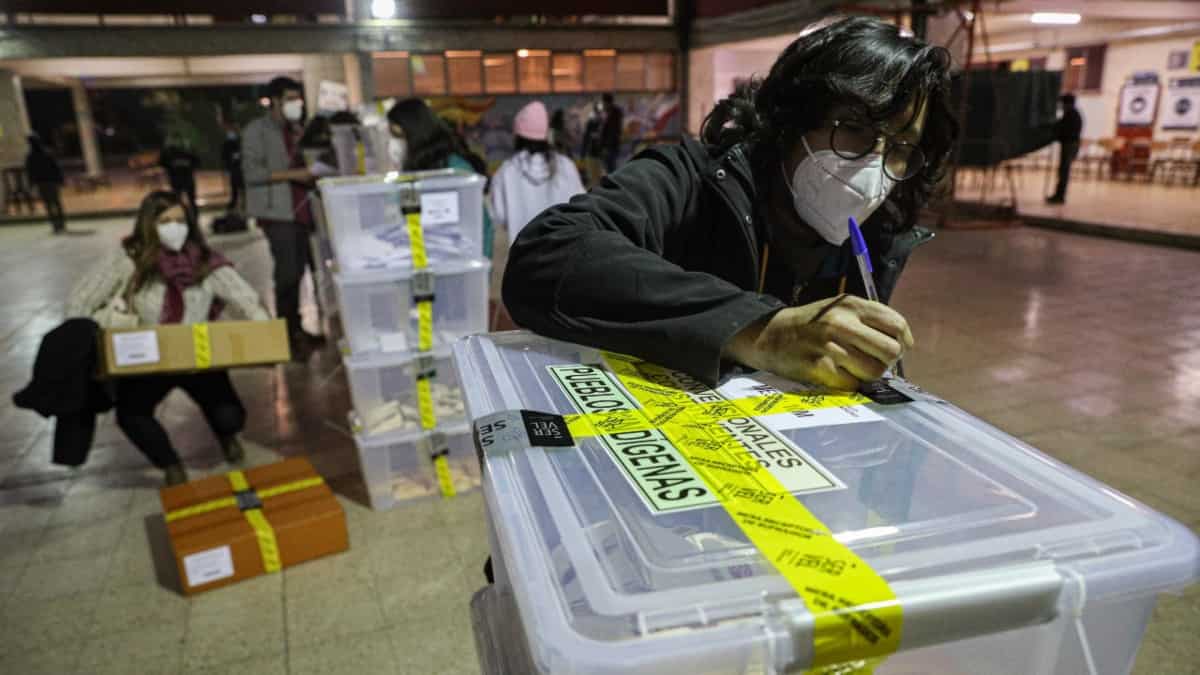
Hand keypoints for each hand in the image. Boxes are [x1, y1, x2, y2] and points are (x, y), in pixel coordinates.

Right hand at [724, 295, 913, 389]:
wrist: (770, 334)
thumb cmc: (812, 324)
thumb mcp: (840, 309)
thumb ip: (869, 320)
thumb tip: (902, 344)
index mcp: (851, 304)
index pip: (897, 325)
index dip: (902, 341)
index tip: (896, 348)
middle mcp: (842, 322)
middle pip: (891, 351)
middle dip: (887, 361)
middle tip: (873, 361)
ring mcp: (830, 345)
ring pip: (874, 371)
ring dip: (868, 374)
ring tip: (853, 368)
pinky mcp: (819, 367)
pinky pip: (852, 383)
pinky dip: (848, 382)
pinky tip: (836, 373)